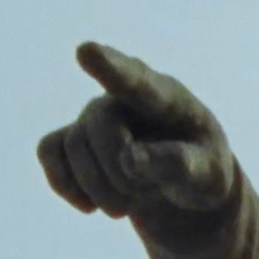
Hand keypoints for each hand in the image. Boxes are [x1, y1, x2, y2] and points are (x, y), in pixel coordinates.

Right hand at [36, 42, 237, 220]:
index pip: (136, 81)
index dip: (111, 67)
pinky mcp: (72, 138)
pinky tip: (90, 206)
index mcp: (166, 97)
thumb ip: (181, 166)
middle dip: (121, 175)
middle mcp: (123, 98)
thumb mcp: (210, 177)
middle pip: (101, 127)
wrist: (181, 187)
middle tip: (150, 195)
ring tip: (131, 201)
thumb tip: (131, 160)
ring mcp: (94, 115)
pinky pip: (49, 151)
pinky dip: (65, 185)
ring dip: (102, 191)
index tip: (86, 51)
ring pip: (74, 147)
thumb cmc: (201, 173)